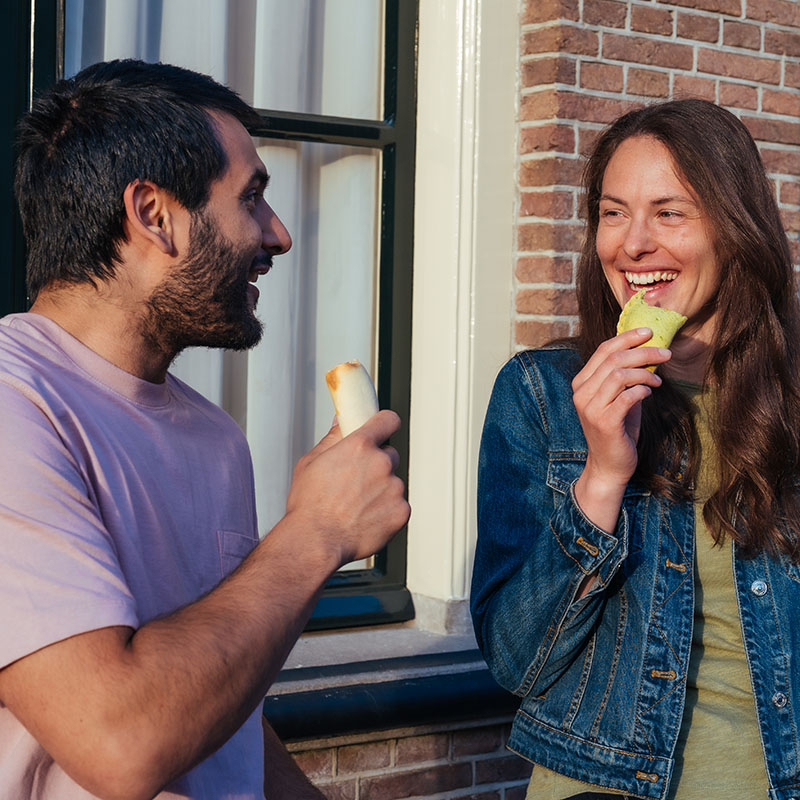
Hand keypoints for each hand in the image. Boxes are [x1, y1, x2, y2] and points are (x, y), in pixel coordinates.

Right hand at [285, 410, 410, 566]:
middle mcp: (381, 463)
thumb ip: (333, 438)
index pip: (388, 420)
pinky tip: (364, 519)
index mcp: (359, 446)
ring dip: (380, 491)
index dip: (385, 425)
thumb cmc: (309, 506)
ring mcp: (394, 488)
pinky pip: (398, 505)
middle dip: (377, 465)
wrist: (315, 541)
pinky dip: (385, 512)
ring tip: (355, 506)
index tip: (383, 430)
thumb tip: (341, 422)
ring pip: (393, 483)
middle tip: (356, 482)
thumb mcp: (312, 462)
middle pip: (390, 455)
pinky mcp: (401, 511)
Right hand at [571, 328, 668, 530]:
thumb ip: (625, 376)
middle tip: (665, 352)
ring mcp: (591, 408)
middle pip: (613, 359)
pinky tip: (650, 392)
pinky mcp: (604, 422)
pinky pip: (628, 396)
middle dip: (643, 352)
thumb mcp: (619, 397)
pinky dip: (643, 390)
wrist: (609, 465)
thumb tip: (648, 350)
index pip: (603, 350)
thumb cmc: (618, 429)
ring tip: (659, 379)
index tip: (649, 332)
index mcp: (581, 383)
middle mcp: (581, 393)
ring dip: (645, 372)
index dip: (627, 337)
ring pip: (620, 374)